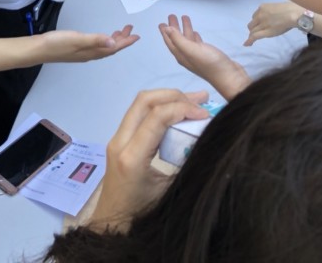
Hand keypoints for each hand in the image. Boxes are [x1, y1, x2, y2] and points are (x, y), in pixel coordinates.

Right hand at [41, 26, 139, 61]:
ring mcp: (83, 53)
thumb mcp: (78, 39)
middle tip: (130, 28)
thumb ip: (96, 40)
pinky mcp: (76, 50)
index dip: (126, 42)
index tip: (137, 36)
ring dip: (113, 39)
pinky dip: (103, 41)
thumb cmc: (58, 43)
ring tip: (120, 31)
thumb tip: (114, 43)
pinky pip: (96, 46)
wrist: (38, 50)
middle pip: (110, 48)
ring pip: (104, 47)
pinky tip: (102, 38)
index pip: (114, 48)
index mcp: (92, 52)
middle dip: (122, 39)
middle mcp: (90, 54)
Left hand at [89, 89, 208, 229]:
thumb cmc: (141, 215)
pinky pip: (139, 114)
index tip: (205, 115)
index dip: (183, 108)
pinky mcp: (119, 140)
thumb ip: (186, 165)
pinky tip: (178, 114)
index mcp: (131, 157)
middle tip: (201, 100)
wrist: (110, 226)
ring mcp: (116, 139)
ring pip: (141, 104)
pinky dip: (160, 108)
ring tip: (194, 101)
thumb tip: (211, 142)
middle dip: (175, 95)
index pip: (157, 116)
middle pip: (145, 100)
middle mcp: (120, 142)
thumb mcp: (169, 193)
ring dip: (167, 99)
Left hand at [160, 15, 249, 99]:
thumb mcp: (192, 50)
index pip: (170, 42)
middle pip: (178, 39)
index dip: (165, 32)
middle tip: (172, 16)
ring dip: (185, 29)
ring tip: (184, 18)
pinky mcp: (207, 54)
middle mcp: (187, 56)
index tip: (161, 23)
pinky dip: (194, 36)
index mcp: (182, 55)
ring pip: (188, 40)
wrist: (229, 77)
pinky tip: (195, 33)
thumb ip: (179, 40)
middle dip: (174, 28)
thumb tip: (167, 29)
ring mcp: (197, 55)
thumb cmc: (211, 64)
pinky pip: (197, 43)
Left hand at [245, 2, 301, 45]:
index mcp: (262, 7)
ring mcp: (262, 23)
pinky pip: (254, 36)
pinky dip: (249, 41)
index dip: (256, 22)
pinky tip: (247, 44)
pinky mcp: (265, 31)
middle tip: (259, 33)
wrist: (294, 14)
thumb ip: (271, 12)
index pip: (255, 16)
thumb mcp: (276, 8)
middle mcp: (260, 15)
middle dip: (254, 28)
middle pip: (252, 24)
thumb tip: (274, 17)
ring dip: (253, 34)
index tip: (258, 25)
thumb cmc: (290, 10)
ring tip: (253, 39)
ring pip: (252, 31)